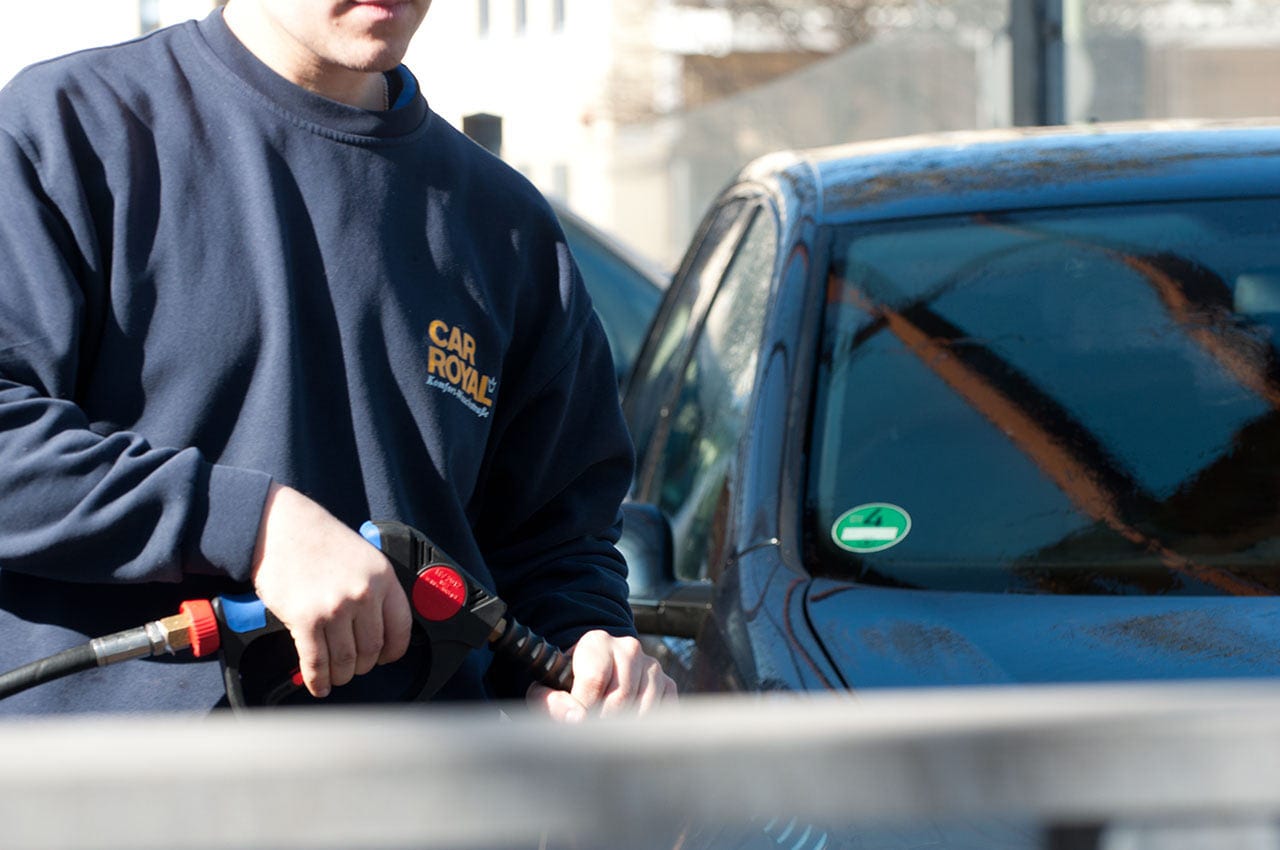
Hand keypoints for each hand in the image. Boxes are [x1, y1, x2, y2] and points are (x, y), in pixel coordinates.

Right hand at [250, 483, 412, 697]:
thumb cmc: (320, 539)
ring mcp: (333, 608)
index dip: (394, 650)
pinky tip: (319, 685)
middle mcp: (362, 594)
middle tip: (355, 667)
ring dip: (341, 675)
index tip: (386, 657)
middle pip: (371, 649)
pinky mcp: (304, 619)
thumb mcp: (364, 556)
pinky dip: (318, 679)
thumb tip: (379, 626)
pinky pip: (316, 661)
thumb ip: (375, 589)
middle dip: (363, 666)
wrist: (280, 526)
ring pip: (345, 660)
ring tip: (337, 676)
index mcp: (382, 577)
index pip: (401, 627)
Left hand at [526, 630, 676, 720]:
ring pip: (643, 708)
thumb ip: (551, 702)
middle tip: (591, 734)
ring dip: (624, 729)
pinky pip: (662, 713)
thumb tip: (576, 720)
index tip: (576, 722)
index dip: (583, 706)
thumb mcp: (547, 689)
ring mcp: (651, 666)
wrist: (593, 678)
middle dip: (603, 722)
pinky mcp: (667, 684)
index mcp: (597, 642)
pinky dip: (645, 728)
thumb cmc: (568, 686)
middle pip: (620, 696)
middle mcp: (628, 648)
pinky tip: (628, 730)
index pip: (594, 678)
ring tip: (607, 734)